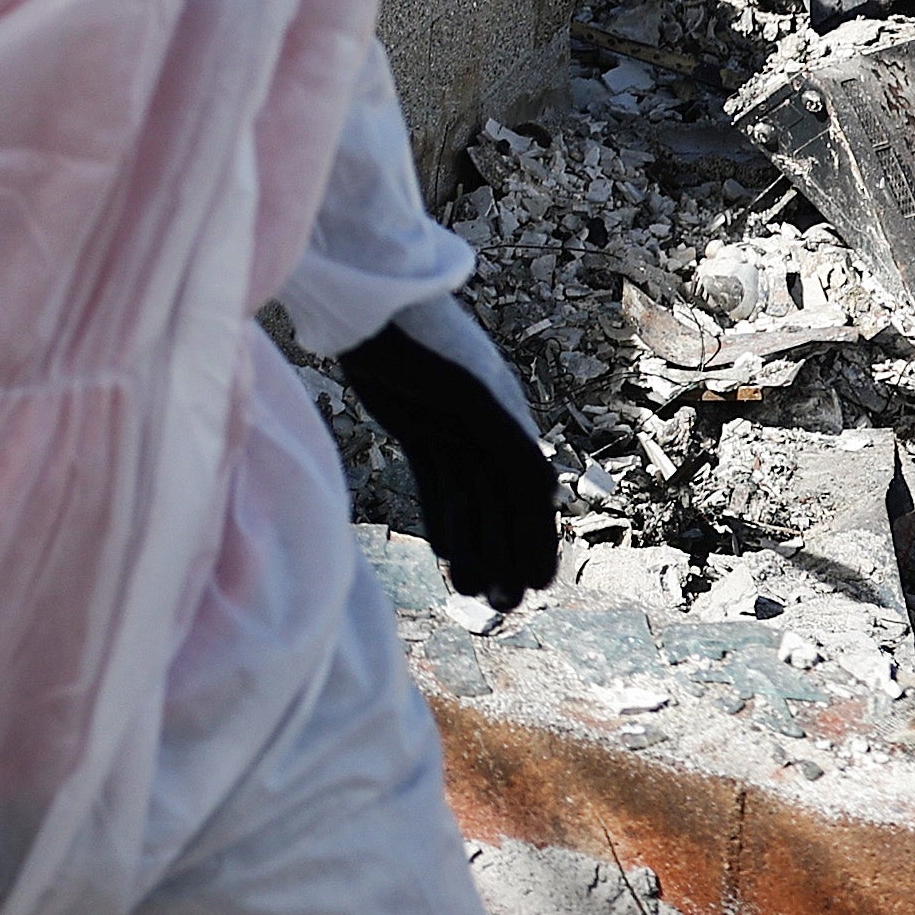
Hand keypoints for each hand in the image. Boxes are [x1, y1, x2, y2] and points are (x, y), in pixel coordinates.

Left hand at [340, 292, 557, 609]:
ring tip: (473, 594)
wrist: (367, 308)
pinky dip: (443, 519)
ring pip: (468, 499)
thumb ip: (505, 440)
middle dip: (504, 554)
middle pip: (500, 502)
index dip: (537, 539)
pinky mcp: (417, 426)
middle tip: (503, 606)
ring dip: (473, 546)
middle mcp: (486, 424)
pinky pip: (436, 483)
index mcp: (508, 415)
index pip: (530, 491)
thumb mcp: (467, 392)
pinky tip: (447, 555)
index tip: (539, 585)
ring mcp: (451, 425)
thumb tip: (546, 489)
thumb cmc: (419, 341)